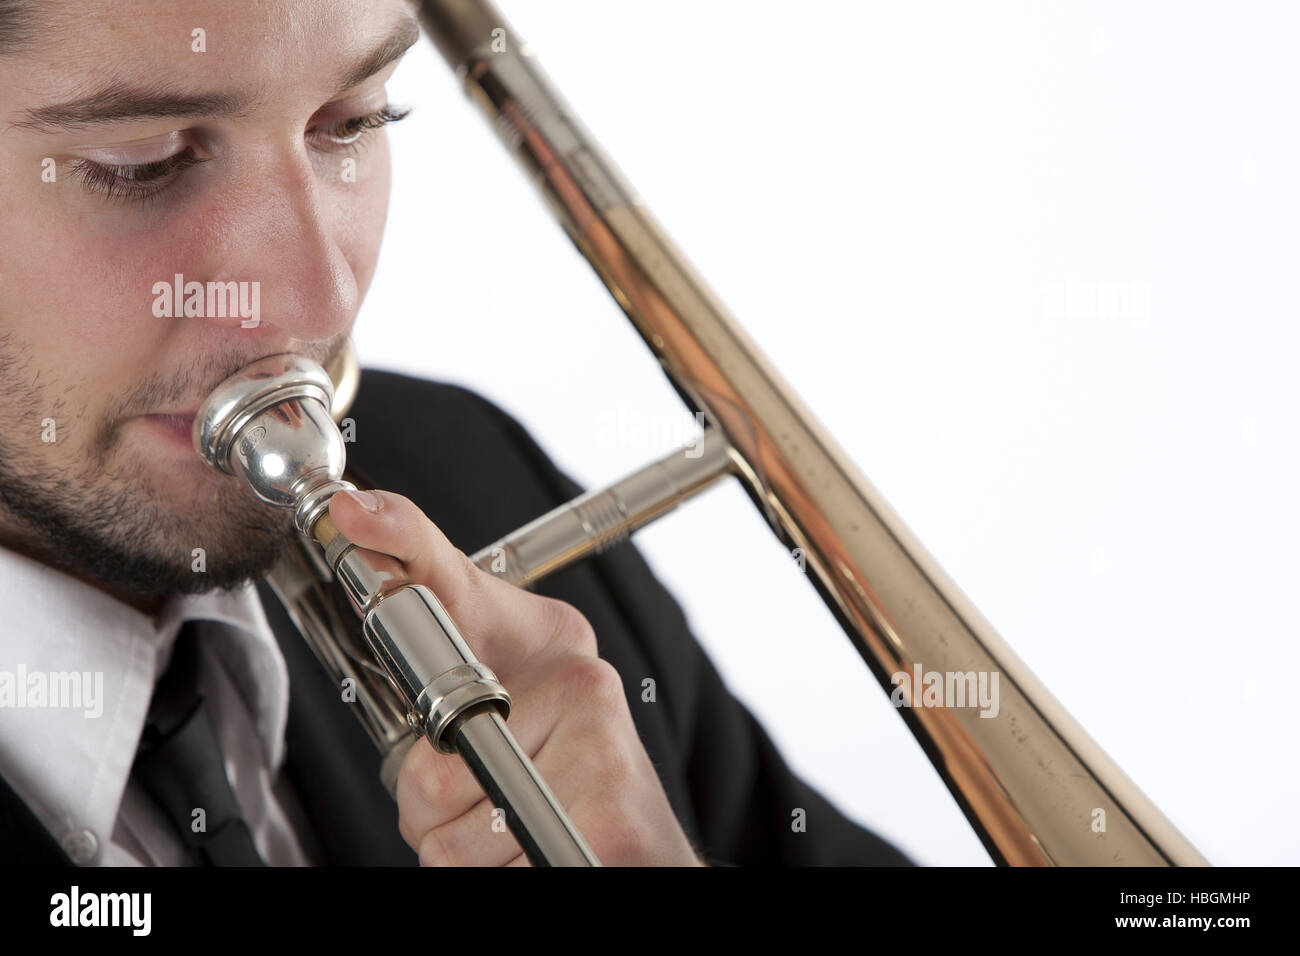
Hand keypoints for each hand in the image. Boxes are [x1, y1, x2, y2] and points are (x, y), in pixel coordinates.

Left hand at [328, 488, 705, 866]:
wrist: (645, 854)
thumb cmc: (571, 788)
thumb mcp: (509, 718)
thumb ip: (448, 681)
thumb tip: (385, 583)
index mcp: (550, 641)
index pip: (451, 578)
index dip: (400, 539)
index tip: (354, 511)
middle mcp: (580, 679)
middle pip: (426, 767)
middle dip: (431, 813)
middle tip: (485, 808)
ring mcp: (602, 747)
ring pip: (446, 837)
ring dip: (464, 858)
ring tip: (516, 837)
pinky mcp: (610, 818)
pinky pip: (487, 876)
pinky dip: (498, 884)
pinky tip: (536, 859)